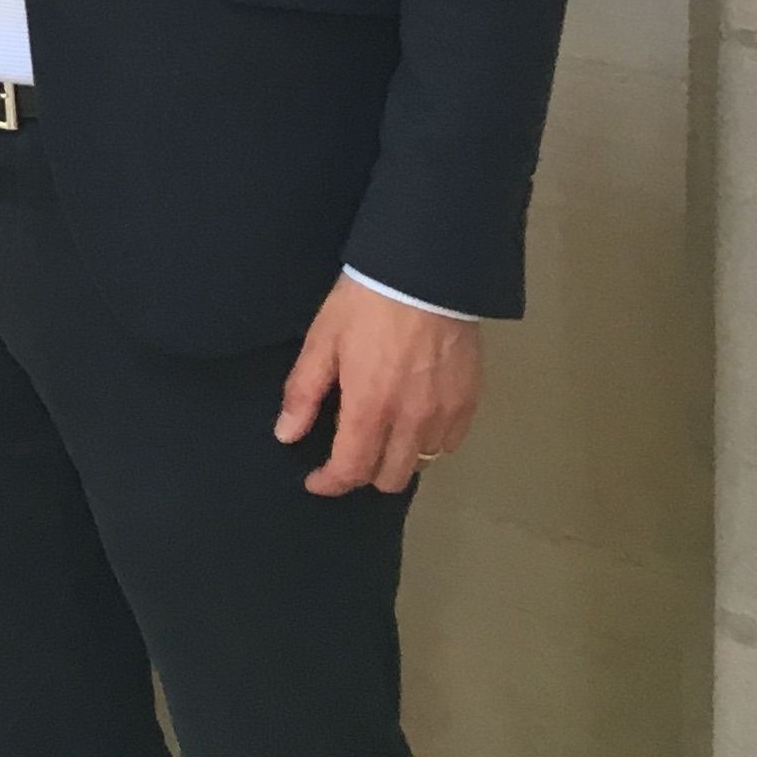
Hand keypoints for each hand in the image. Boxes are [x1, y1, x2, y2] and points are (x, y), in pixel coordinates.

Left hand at [275, 275, 479, 493]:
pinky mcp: (469, 400)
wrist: (424, 273)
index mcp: (370, 410)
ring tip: (383, 434)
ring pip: (423, 464)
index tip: (316, 480)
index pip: (351, 471)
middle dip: (364, 474)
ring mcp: (445, 414)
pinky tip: (415, 421)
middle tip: (349, 451)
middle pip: (390, 479)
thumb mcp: (322, 341)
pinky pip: (450, 442)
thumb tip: (287, 436)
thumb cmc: (365, 303)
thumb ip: (304, 393)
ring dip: (399, 458)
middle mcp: (411, 422)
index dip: (330, 483)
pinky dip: (430, 442)